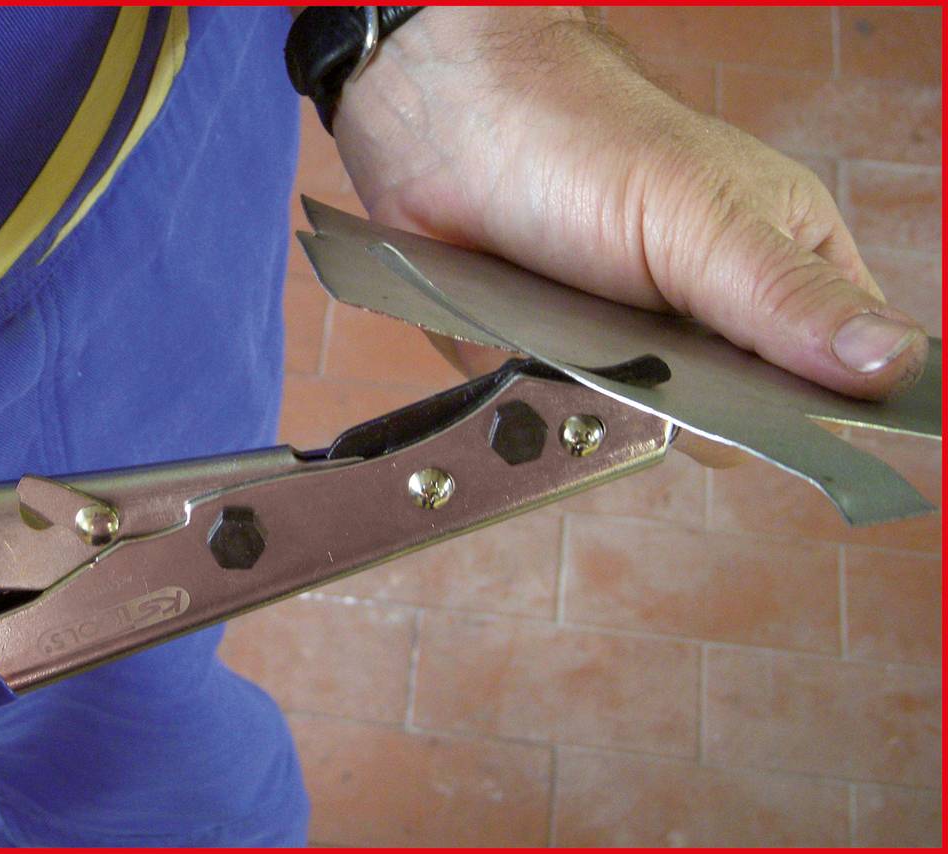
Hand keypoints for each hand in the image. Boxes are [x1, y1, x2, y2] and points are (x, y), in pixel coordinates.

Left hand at [332, 6, 928, 405]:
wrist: (450, 132)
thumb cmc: (585, 142)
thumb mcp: (704, 219)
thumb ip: (789, 298)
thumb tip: (894, 365)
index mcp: (786, 268)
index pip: (838, 379)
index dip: (813, 412)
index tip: (766, 418)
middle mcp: (717, 318)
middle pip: (736, 425)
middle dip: (687, 413)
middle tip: (646, 357)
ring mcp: (639, 349)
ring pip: (650, 436)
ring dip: (610, 412)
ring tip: (577, 344)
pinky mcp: (567, 370)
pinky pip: (573, 427)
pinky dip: (549, 408)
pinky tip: (532, 364)